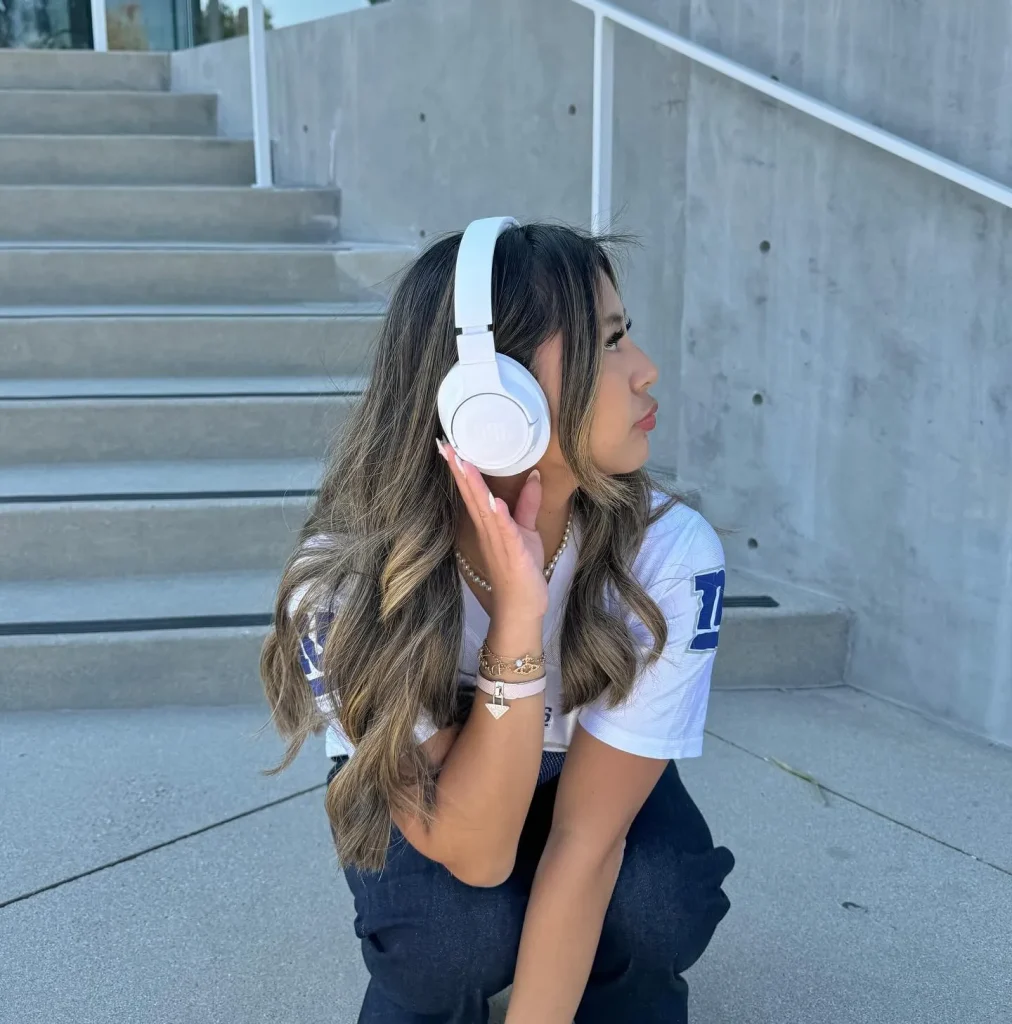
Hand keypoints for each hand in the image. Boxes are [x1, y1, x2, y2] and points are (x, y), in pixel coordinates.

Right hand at [438, 439, 547, 619]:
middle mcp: (488, 530)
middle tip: (445, 445)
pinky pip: (505, 532)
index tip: (448, 445)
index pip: (472, 491)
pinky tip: (493, 502)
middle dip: (459, 470)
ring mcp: (498, 542)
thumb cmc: (522, 570)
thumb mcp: (525, 531)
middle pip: (471, 495)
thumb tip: (535, 475)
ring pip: (484, 509)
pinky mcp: (513, 554)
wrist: (522, 608)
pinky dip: (499, 517)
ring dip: (474, 487)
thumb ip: (527, 504)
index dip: (461, 468)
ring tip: (464, 463)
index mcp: (488, 523)